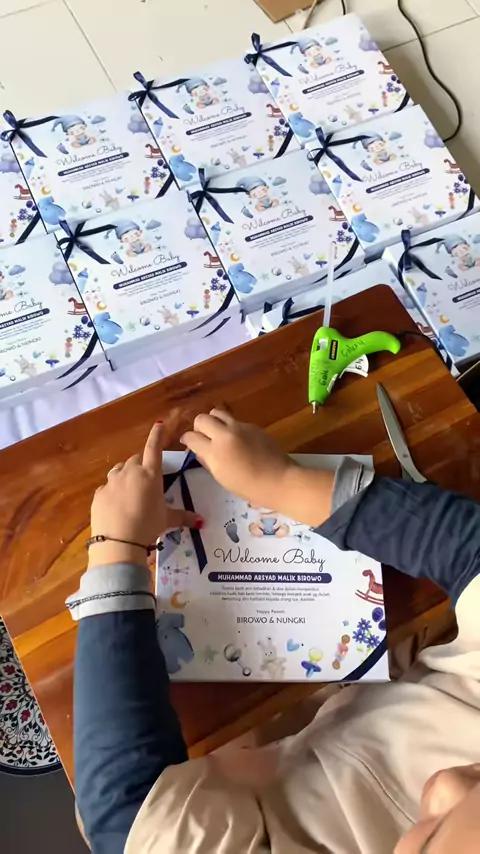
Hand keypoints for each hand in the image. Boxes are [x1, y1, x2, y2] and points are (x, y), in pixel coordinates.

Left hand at [89, 421, 200, 566]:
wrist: (118, 542)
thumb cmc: (148, 526)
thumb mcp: (167, 520)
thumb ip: (183, 517)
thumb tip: (201, 521)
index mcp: (150, 474)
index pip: (154, 448)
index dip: (157, 435)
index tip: (159, 424)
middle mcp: (130, 472)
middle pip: (135, 460)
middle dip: (140, 465)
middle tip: (146, 480)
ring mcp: (112, 482)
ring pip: (119, 470)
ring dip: (125, 475)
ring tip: (130, 492)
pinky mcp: (99, 494)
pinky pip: (107, 487)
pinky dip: (113, 492)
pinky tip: (117, 506)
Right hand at [181, 410, 292, 509]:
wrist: (280, 480)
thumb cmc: (249, 487)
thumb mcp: (222, 477)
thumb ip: (207, 461)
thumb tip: (199, 451)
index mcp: (215, 451)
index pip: (191, 437)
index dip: (187, 440)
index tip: (189, 444)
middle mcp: (225, 434)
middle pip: (202, 418)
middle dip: (198, 427)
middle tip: (203, 438)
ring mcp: (240, 427)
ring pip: (218, 412)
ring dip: (214, 422)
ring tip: (219, 434)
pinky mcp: (253, 426)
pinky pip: (235, 421)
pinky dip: (230, 427)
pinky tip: (238, 441)